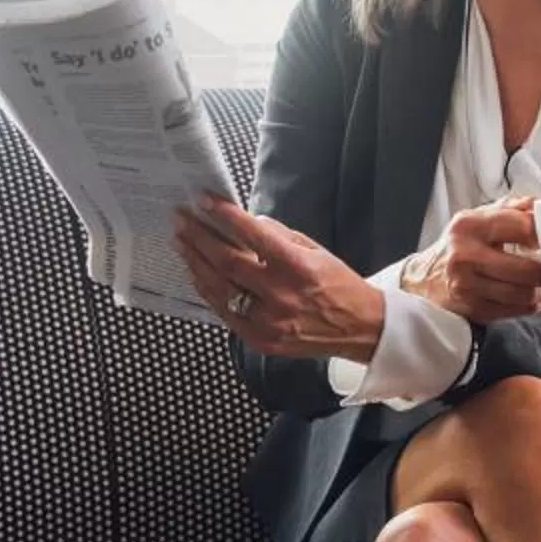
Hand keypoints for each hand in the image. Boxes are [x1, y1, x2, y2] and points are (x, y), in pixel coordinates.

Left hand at [171, 198, 388, 362]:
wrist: (358, 328)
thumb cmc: (337, 284)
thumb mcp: (315, 250)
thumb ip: (279, 237)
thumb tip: (246, 223)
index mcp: (297, 268)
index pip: (253, 236)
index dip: (225, 216)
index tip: (205, 201)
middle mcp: (279, 296)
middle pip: (226, 262)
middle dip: (199, 238)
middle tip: (182, 220)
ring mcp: (267, 322)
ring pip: (219, 288)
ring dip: (196, 263)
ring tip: (182, 243)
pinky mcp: (260, 340)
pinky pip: (224, 312)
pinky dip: (208, 290)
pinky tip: (198, 273)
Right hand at [400, 196, 540, 324]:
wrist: (423, 279)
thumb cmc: (457, 246)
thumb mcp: (477, 218)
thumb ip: (511, 208)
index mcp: (469, 226)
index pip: (521, 227)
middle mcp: (465, 256)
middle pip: (526, 269)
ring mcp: (467, 286)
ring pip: (523, 294)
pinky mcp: (471, 309)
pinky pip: (513, 311)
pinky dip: (532, 306)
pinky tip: (537, 299)